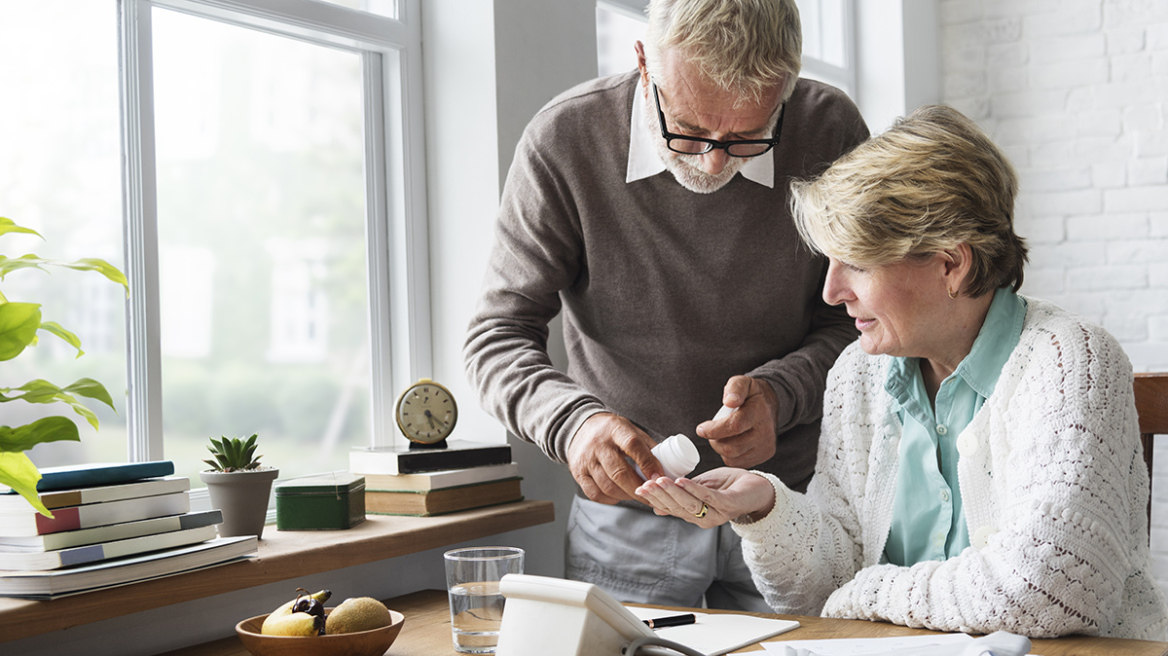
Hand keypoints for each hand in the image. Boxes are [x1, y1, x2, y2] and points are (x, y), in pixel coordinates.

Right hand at [567, 413, 659, 504]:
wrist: (580, 428)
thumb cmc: (611, 432)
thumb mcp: (630, 430)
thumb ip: (647, 447)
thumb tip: (668, 467)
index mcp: (615, 429)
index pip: (632, 445)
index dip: (647, 463)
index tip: (659, 477)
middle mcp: (598, 444)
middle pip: (619, 472)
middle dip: (639, 488)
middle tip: (653, 496)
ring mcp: (586, 460)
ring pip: (608, 486)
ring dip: (626, 495)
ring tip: (638, 495)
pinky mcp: (578, 473)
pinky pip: (595, 494)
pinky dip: (610, 499)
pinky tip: (620, 496)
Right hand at [634, 467, 775, 527]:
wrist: (758, 487)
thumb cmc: (727, 486)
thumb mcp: (699, 489)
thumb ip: (680, 496)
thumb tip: (655, 507)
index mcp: (695, 516)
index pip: (670, 509)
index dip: (655, 499)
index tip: (639, 487)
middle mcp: (704, 519)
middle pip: (678, 508)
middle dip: (660, 495)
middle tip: (645, 484)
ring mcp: (717, 513)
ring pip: (690, 504)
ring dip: (673, 492)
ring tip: (659, 480)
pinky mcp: (729, 503)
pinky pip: (709, 497)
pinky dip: (694, 489)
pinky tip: (681, 480)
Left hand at [696, 376, 778, 467]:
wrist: (770, 406)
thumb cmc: (752, 395)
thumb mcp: (743, 382)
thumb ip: (735, 388)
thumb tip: (729, 401)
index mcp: (758, 412)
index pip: (734, 426)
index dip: (714, 430)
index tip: (701, 429)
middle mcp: (765, 432)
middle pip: (732, 447)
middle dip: (714, 441)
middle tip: (711, 431)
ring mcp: (765, 446)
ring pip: (733, 457)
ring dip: (721, 448)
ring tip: (722, 435)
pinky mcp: (764, 455)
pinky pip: (738, 462)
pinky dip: (730, 455)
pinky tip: (731, 442)